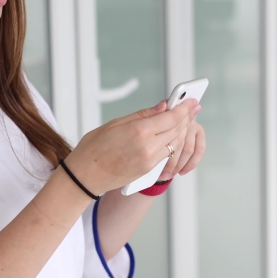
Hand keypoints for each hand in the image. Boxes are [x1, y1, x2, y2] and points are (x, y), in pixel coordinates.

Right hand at [64, 98, 199, 194]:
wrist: (85, 176)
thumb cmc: (93, 148)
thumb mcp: (115, 123)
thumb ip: (143, 115)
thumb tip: (162, 106)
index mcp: (139, 131)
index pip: (171, 117)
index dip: (184, 108)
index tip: (191, 101)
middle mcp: (148, 146)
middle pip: (177, 130)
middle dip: (185, 118)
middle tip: (191, 108)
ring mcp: (150, 161)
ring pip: (175, 143)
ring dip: (181, 131)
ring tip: (183, 121)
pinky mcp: (148, 171)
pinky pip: (167, 154)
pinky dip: (172, 143)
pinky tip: (171, 135)